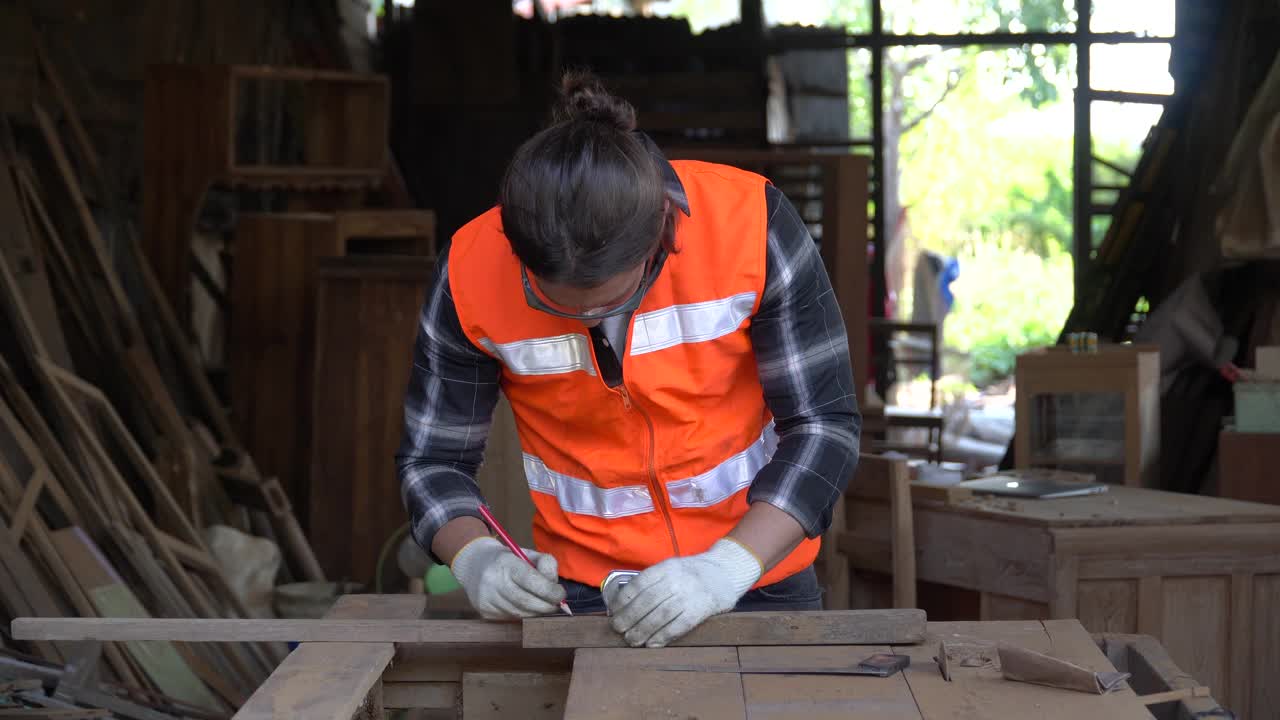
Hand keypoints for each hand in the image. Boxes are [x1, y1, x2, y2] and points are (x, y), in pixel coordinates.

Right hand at [449, 537, 566, 618]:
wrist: (473, 565)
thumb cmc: (507, 559)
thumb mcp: (526, 553)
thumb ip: (546, 564)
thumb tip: (556, 588)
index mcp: (505, 563)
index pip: (531, 580)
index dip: (550, 591)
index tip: (561, 594)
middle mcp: (493, 582)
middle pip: (528, 602)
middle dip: (547, 605)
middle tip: (557, 604)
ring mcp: (487, 599)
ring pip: (521, 614)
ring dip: (537, 611)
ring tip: (542, 603)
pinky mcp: (485, 612)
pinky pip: (512, 618)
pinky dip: (524, 614)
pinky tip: (525, 606)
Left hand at [604, 538, 762, 647]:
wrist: (726, 572)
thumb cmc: (693, 573)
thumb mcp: (672, 567)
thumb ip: (653, 581)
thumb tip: (624, 602)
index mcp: (667, 567)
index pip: (639, 584)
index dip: (624, 600)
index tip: (614, 612)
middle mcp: (677, 579)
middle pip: (647, 601)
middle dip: (629, 617)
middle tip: (618, 629)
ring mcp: (690, 594)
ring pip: (660, 615)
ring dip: (643, 630)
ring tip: (632, 640)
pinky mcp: (701, 610)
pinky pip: (678, 625)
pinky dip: (663, 636)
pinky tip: (653, 643)